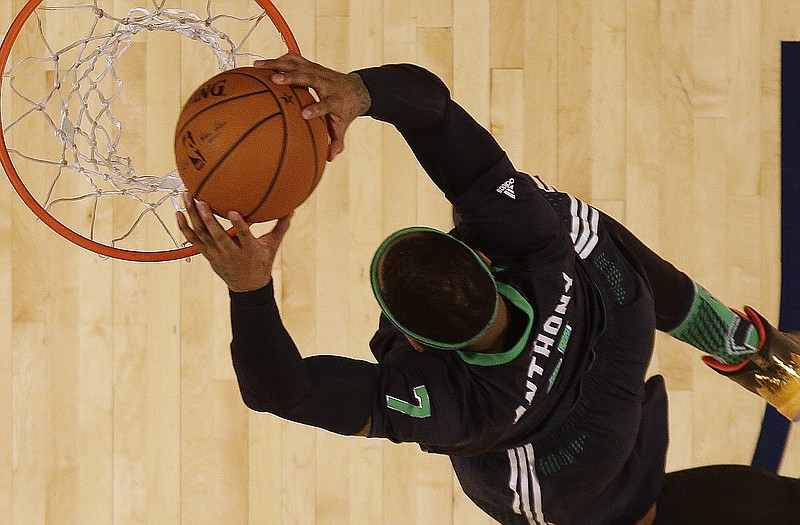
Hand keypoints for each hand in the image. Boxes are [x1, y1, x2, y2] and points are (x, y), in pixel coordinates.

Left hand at [176, 193, 291, 291]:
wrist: (247, 287)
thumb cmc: (261, 263)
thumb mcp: (272, 247)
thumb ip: (280, 227)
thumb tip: (291, 209)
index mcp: (248, 250)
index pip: (242, 237)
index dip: (237, 225)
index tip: (232, 212)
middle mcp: (230, 252)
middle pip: (217, 235)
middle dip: (208, 218)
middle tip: (201, 201)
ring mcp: (217, 254)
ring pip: (202, 234)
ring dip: (193, 216)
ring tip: (187, 198)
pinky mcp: (207, 254)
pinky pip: (193, 240)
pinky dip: (184, 227)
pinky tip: (178, 213)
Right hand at [254, 52, 371, 160]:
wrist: (356, 89)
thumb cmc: (345, 111)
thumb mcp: (342, 127)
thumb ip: (336, 142)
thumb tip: (329, 158)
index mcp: (335, 100)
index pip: (326, 104)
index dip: (317, 109)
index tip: (304, 114)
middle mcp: (326, 83)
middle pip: (309, 77)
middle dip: (292, 78)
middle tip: (275, 80)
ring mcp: (319, 71)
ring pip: (298, 64)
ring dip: (277, 64)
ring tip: (258, 66)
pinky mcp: (312, 65)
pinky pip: (294, 60)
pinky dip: (278, 60)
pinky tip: (262, 64)